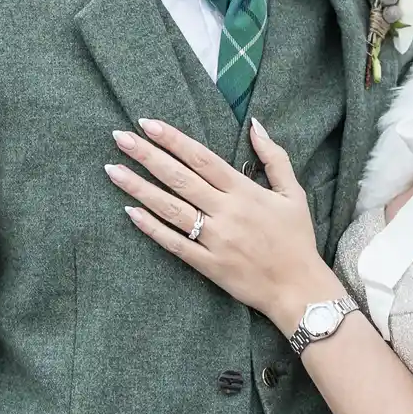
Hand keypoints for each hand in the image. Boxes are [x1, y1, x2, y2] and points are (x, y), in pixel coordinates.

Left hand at [107, 117, 340, 327]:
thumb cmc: (297, 239)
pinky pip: (174, 243)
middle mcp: (226, 212)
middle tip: (119, 137)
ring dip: (139, 188)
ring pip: (170, 208)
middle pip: (179, 178)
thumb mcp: (294, 193)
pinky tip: (130, 212)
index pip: (202, 158)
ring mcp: (215, 239)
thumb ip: (274, 157)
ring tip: (113, 170)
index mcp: (245, 191)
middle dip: (147, 155)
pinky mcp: (207, 264)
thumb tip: (255, 124)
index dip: (174, 139)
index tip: (148, 124)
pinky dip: (152, 228)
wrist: (299, 289)